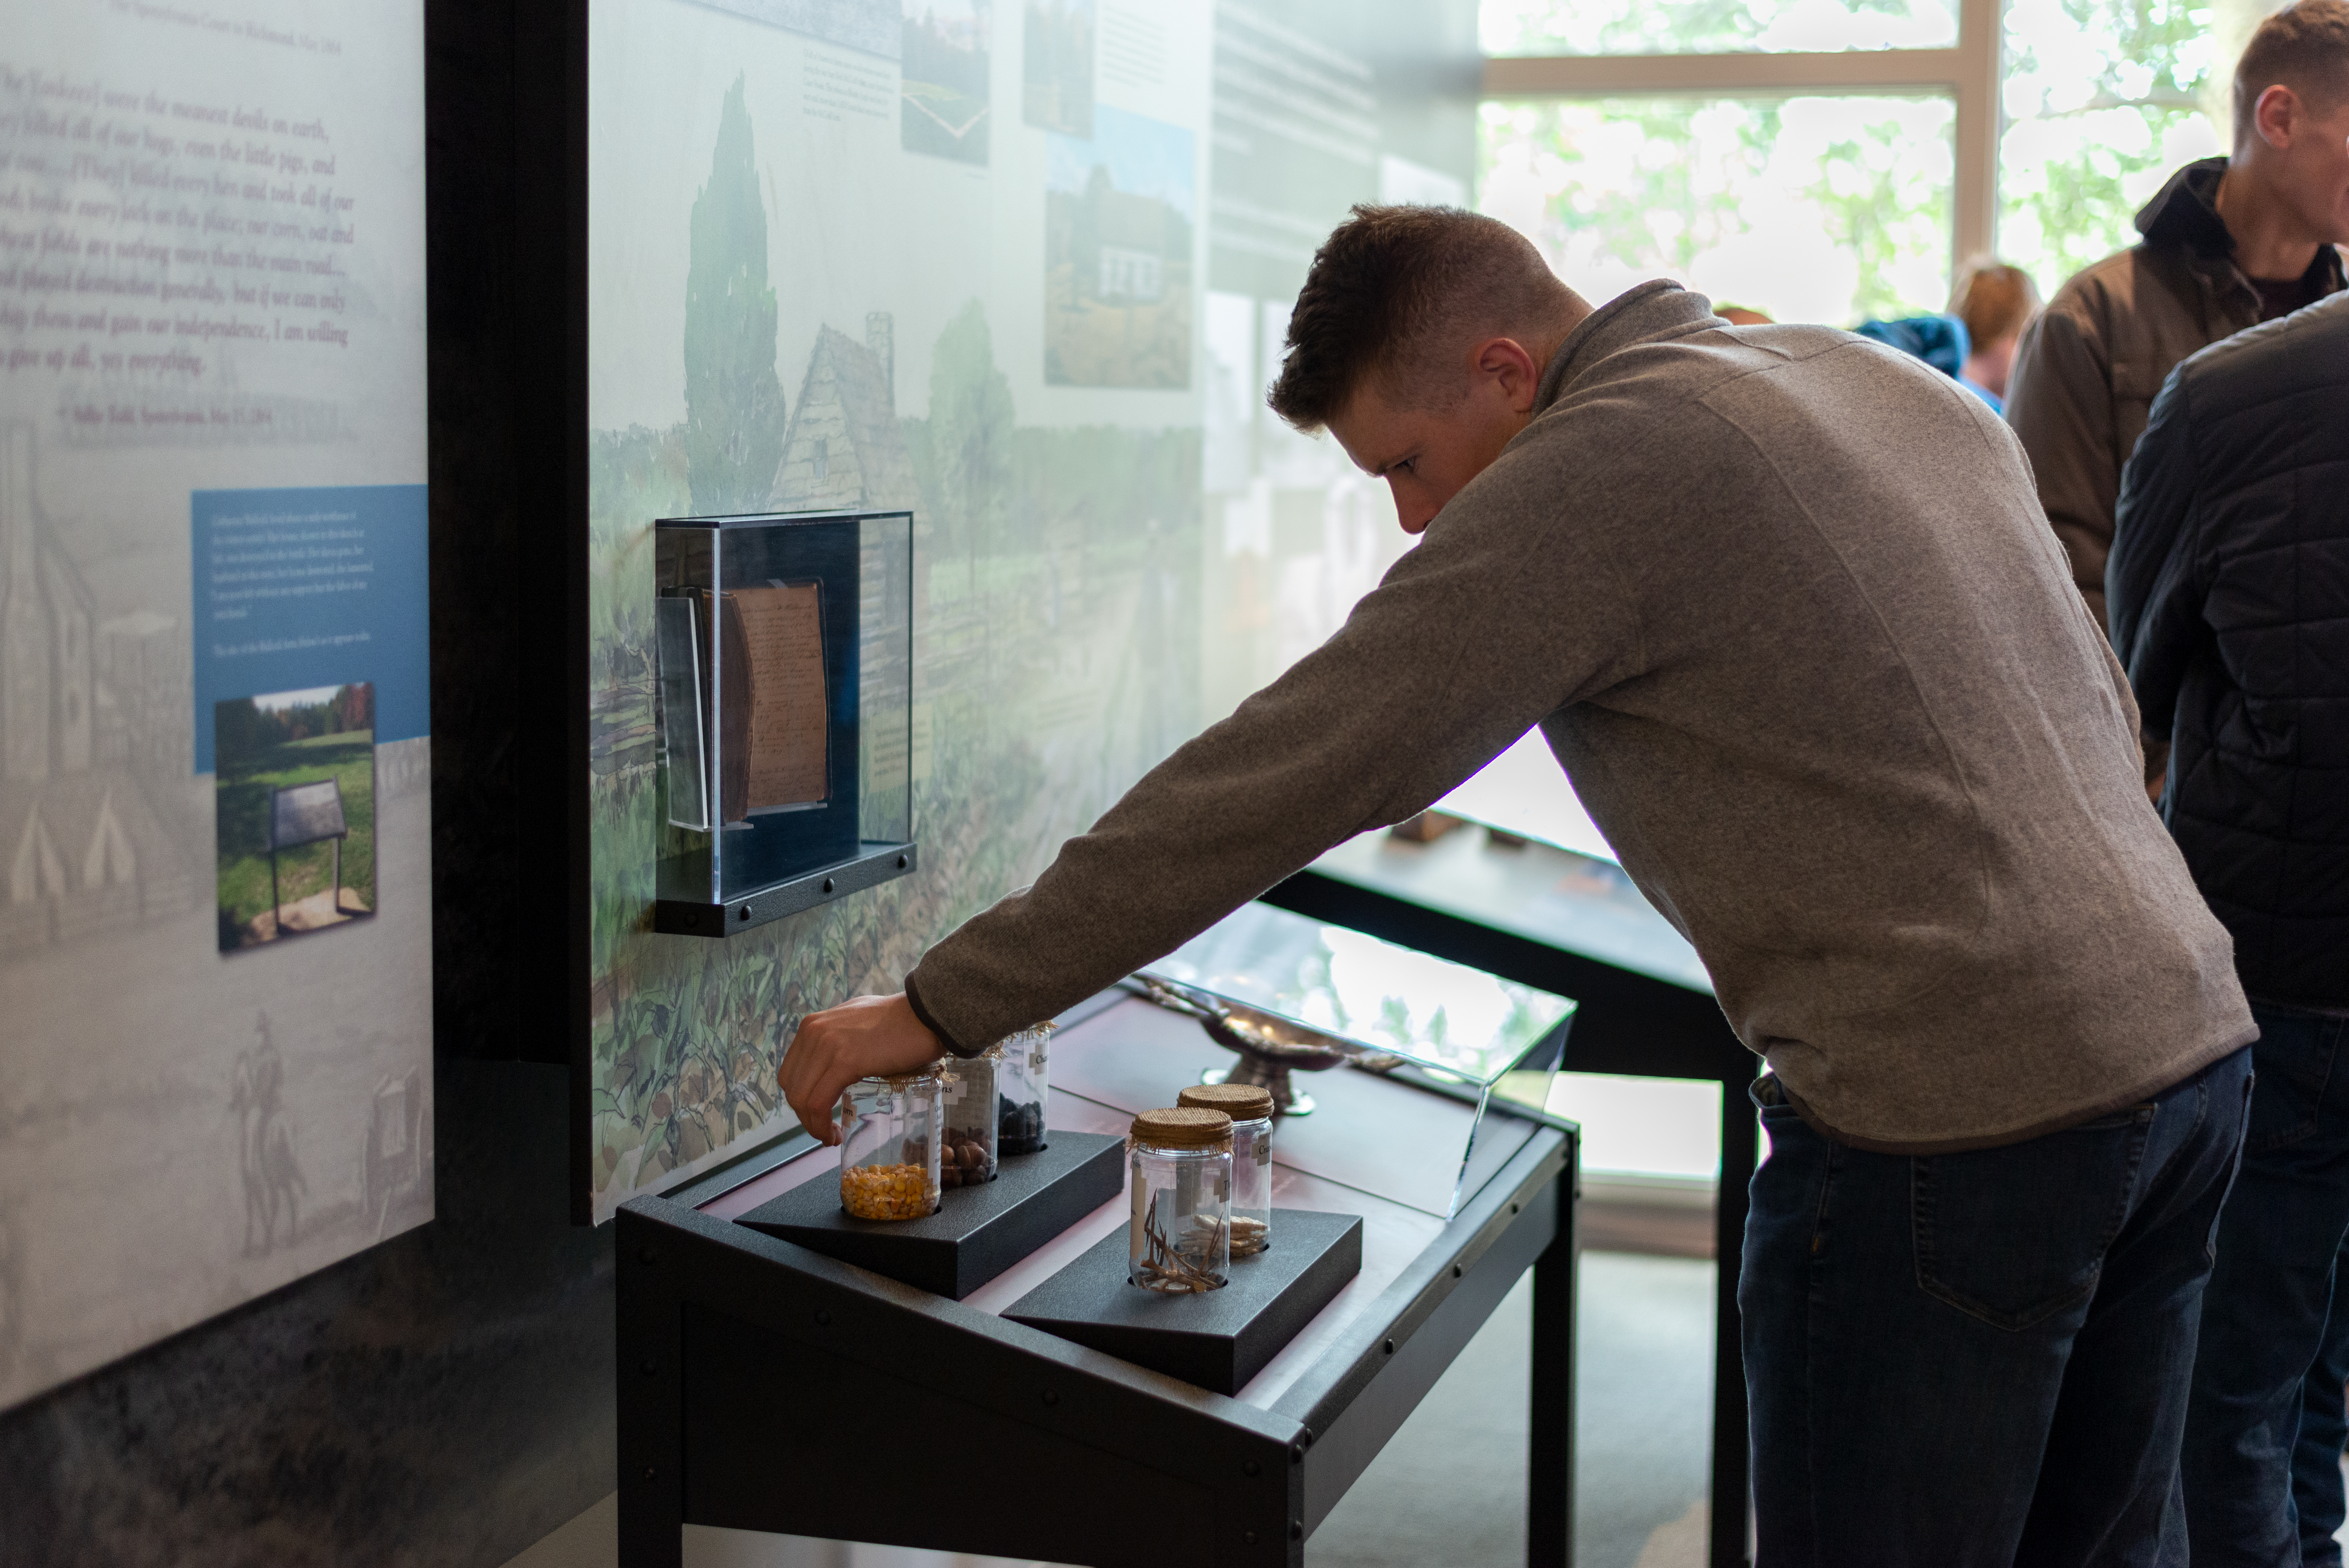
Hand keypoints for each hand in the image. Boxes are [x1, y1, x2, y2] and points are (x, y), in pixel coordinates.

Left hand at [778, 993, 941, 1144]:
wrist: (926, 1015)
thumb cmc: (899, 1020)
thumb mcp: (854, 1022)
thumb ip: (837, 1037)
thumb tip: (833, 1059)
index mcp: (812, 1025)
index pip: (791, 1073)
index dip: (800, 1100)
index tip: (818, 1116)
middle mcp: (813, 1033)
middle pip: (793, 1088)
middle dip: (805, 1117)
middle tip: (826, 1130)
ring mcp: (827, 1046)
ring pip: (802, 1099)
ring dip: (813, 1126)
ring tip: (831, 1137)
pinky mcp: (845, 1062)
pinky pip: (819, 1103)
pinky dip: (822, 1125)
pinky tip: (835, 1135)